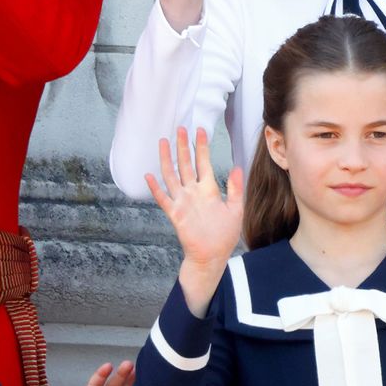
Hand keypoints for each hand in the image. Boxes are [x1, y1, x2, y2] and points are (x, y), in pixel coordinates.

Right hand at [146, 127, 241, 315]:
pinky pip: (162, 198)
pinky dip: (155, 188)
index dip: (201, 147)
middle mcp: (193, 193)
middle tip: (179, 129)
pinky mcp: (174, 214)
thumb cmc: (224, 235)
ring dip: (167, 159)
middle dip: (182, 146)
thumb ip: (235, 188)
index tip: (200, 131)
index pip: (203, 163)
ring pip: (171, 176)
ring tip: (162, 143)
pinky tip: (148, 176)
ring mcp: (182, 202)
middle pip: (185, 164)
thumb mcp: (236, 209)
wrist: (211, 256)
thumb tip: (237, 167)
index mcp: (208, 190)